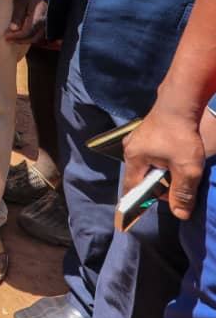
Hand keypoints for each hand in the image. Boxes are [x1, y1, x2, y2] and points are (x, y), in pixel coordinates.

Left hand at [4, 0, 48, 43]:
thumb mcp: (21, 1)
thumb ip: (18, 16)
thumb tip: (13, 29)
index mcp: (38, 17)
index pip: (27, 32)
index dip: (16, 36)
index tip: (6, 37)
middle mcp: (46, 22)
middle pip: (34, 37)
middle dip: (21, 40)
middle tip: (10, 40)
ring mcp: (49, 23)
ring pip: (40, 37)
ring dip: (27, 40)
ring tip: (16, 39)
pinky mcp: (49, 22)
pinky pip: (43, 34)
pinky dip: (34, 37)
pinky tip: (26, 36)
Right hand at [123, 104, 206, 219]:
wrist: (180, 102)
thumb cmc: (180, 136)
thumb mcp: (187, 169)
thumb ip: (183, 193)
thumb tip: (180, 214)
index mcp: (134, 158)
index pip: (131, 188)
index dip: (137, 202)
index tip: (146, 212)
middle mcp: (131, 149)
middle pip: (140, 177)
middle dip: (158, 187)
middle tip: (178, 187)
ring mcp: (137, 139)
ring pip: (147, 165)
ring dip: (162, 173)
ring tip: (180, 170)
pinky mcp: (147, 133)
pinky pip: (151, 154)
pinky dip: (163, 162)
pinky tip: (176, 158)